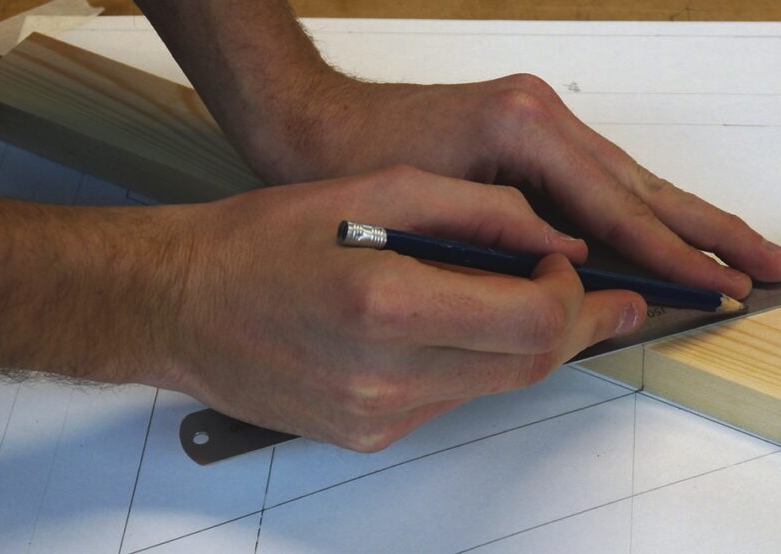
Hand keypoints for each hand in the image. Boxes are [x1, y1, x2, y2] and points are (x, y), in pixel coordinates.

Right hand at [155, 166, 645, 451]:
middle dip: (572, 327)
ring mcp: (374, 417)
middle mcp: (383, 377)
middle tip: (600, 300)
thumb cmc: (258, 242)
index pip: (531, 320)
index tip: (571, 266)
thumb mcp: (371, 189)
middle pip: (527, 365)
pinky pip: (449, 402)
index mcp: (385, 305)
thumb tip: (551, 237)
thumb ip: (475, 211)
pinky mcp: (366, 436)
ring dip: (523, 344)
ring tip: (528, 301)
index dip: (573, 295)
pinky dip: (472, 362)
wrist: (180, 307)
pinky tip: (459, 327)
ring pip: (494, 387)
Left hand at [237, 74, 780, 297]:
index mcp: (525, 130)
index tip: (719, 283)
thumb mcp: (431, 211)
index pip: (617, 207)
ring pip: (627, 184)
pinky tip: (664, 238)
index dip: (673, 253)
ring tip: (737, 252)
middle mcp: (543, 118)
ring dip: (684, 222)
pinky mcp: (529, 137)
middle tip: (766, 264)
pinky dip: (637, 214)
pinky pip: (598, 183)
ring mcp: (540, 123)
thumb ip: (510, 243)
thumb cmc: (354, 162)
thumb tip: (577, 278)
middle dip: (707, 230)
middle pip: (642, 187)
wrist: (311, 122)